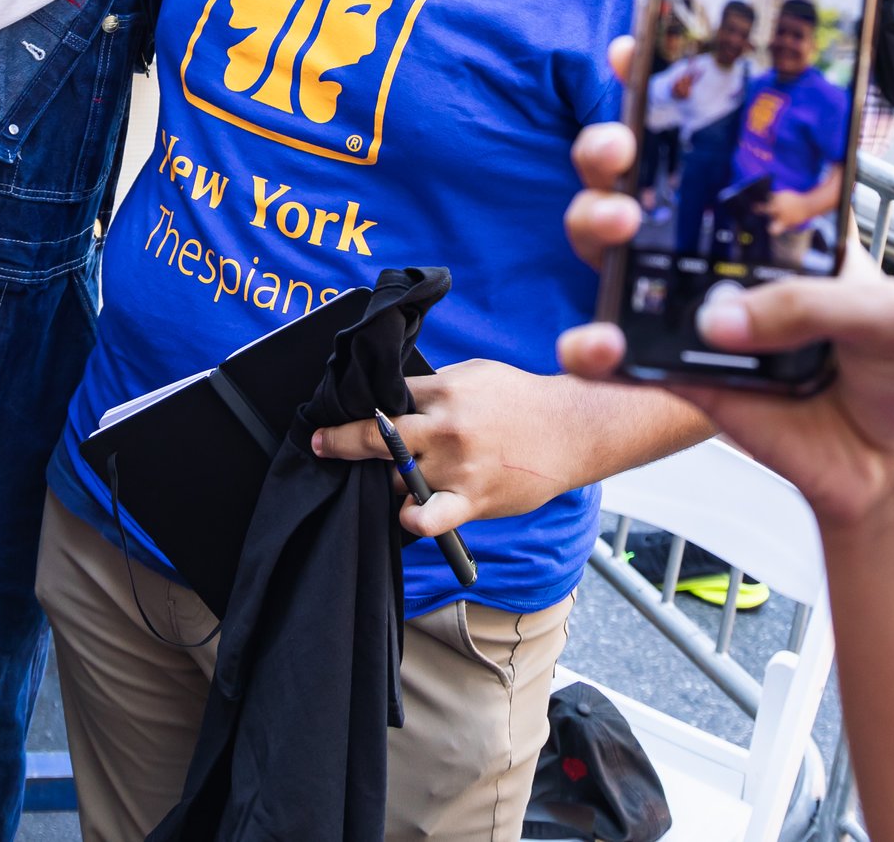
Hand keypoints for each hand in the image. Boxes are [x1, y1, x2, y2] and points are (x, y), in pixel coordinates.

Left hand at [311, 362, 581, 536]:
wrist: (572, 428)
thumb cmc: (521, 399)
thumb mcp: (476, 375)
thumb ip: (436, 386)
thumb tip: (398, 394)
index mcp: (444, 391)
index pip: (385, 398)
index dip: (357, 407)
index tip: (333, 415)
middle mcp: (444, 427)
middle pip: (377, 436)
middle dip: (342, 442)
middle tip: (321, 444)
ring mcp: (456, 465)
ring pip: (396, 479)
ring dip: (385, 482)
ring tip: (383, 480)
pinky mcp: (472, 499)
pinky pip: (429, 518)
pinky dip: (412, 520)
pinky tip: (405, 516)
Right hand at [558, 36, 893, 532]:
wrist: (887, 467)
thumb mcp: (880, 315)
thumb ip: (809, 302)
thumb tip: (716, 319)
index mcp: (772, 214)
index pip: (713, 137)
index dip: (666, 89)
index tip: (633, 52)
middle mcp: (717, 247)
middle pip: (638, 178)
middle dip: (610, 149)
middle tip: (621, 150)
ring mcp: (685, 302)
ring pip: (607, 248)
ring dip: (592, 222)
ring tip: (617, 227)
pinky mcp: (667, 367)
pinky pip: (609, 349)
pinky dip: (590, 345)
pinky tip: (598, 344)